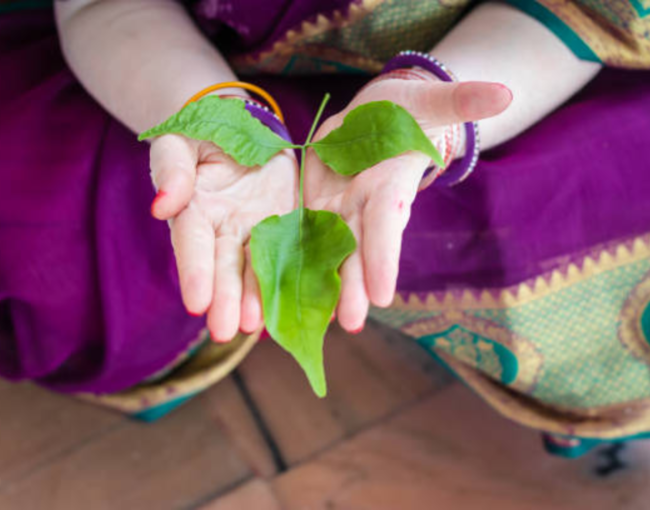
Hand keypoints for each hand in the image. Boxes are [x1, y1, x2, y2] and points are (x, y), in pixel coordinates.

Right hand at [150, 134, 296, 341]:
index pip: (192, 245)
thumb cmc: (202, 131)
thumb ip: (172, 171)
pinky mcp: (288, 224)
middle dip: (227, 299)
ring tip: (259, 325)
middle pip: (225, 268)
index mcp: (194, 212)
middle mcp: (224, 231)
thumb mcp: (180, 143)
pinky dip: (297, 275)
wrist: (243, 123)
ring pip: (258, 268)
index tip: (197, 304)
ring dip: (258, 297)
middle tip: (229, 331)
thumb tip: (161, 206)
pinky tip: (302, 299)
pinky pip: (293, 251)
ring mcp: (257, 231)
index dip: (194, 273)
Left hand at [304, 78, 511, 332]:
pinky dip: (285, 262)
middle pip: (356, 252)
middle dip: (353, 287)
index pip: (386, 226)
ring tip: (306, 321)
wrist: (380, 120)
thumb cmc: (411, 112)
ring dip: (317, 286)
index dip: (385, 257)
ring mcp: (336, 212)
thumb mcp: (433, 102)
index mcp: (389, 187)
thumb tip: (504, 94)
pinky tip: (271, 290)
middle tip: (349, 324)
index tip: (383, 295)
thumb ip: (461, 101)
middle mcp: (363, 209)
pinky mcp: (312, 207)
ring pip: (325, 254)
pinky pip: (296, 236)